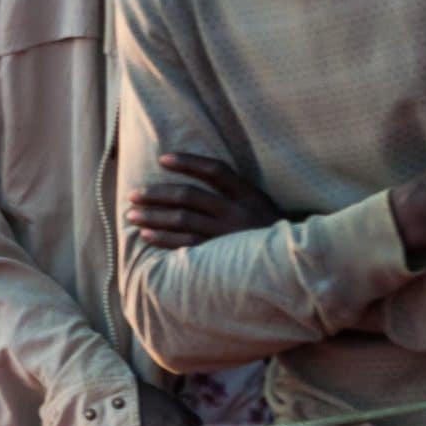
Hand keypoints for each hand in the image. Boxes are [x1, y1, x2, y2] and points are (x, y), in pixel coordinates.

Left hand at [128, 151, 279, 249]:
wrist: (294, 266)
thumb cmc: (269, 231)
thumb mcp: (260, 205)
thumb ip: (233, 192)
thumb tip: (195, 180)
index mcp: (248, 194)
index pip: (215, 170)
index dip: (188, 162)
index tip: (163, 159)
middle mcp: (237, 212)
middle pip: (189, 196)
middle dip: (157, 194)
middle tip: (133, 195)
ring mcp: (228, 235)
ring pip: (182, 220)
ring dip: (153, 216)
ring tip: (132, 215)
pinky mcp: (221, 256)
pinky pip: (186, 245)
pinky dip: (163, 239)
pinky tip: (146, 235)